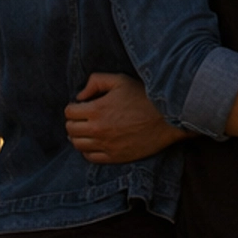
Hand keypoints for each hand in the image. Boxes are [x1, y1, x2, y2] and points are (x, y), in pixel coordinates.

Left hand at [66, 73, 183, 164]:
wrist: (168, 118)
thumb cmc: (145, 96)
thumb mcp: (120, 80)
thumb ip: (96, 81)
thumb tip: (80, 96)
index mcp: (97, 109)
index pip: (69, 112)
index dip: (74, 107)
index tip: (83, 106)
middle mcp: (98, 129)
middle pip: (70, 129)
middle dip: (74, 121)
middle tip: (85, 118)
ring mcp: (106, 145)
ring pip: (77, 144)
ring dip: (79, 136)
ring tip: (89, 130)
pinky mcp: (115, 156)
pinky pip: (90, 157)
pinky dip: (88, 150)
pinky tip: (96, 142)